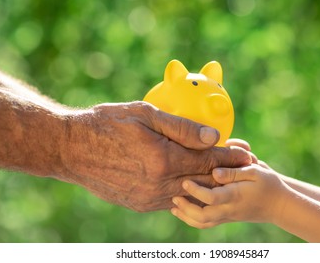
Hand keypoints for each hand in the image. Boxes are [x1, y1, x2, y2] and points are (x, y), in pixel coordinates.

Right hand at [57, 101, 251, 211]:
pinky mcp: (139, 204)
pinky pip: (171, 199)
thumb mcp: (145, 114)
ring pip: (190, 193)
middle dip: (226, 171)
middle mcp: (159, 184)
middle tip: (242, 162)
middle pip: (204, 180)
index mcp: (163, 160)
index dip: (231, 156)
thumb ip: (182, 128)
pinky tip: (192, 181)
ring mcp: (148, 198)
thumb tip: (214, 136)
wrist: (71, 149)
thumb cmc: (107, 124)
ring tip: (222, 172)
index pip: (208, 160)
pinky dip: (186, 190)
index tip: (248, 152)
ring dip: (208, 183)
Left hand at [171, 163, 286, 227]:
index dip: (196, 191)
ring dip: (185, 216)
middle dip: (185, 207)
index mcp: (235, 196)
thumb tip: (214, 172)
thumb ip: (234, 171)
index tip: (185, 181)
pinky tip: (183, 211)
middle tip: (174, 195)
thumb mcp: (255, 171)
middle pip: (202, 216)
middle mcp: (229, 209)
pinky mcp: (226, 218)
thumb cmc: (268, 183)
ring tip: (173, 205)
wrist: (278, 205)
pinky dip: (192, 219)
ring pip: (202, 223)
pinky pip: (206, 224)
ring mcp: (227, 216)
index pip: (212, 198)